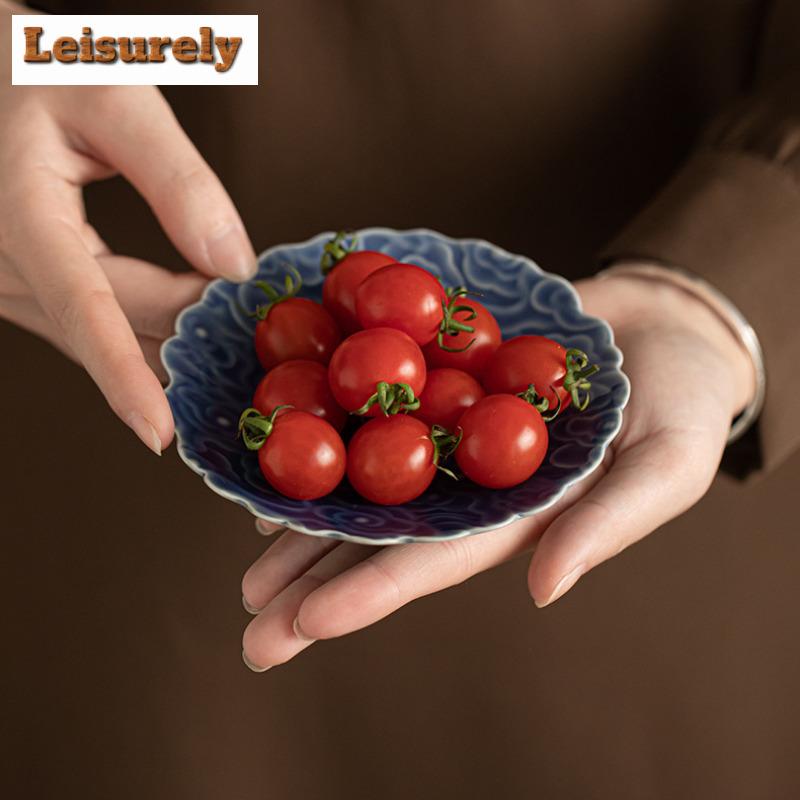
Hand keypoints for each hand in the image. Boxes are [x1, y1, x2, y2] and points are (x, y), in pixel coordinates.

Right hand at [0, 2, 255, 453]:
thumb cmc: (34, 68)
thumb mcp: (111, 102)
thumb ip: (178, 181)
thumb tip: (234, 266)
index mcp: (21, 219)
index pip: (86, 310)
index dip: (124, 376)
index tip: (161, 432)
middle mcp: (5, 266)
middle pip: (116, 325)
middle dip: (190, 338)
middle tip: (266, 348)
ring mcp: (10, 284)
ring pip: (107, 333)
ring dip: (172, 336)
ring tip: (238, 338)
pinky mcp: (28, 289)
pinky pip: (94, 323)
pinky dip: (148, 326)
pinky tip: (193, 318)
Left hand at [239, 269, 756, 670]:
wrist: (664, 329)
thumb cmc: (683, 404)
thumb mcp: (666, 467)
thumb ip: (606, 527)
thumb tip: (542, 591)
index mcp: (515, 517)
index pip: (433, 563)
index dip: (370, 594)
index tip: (306, 623)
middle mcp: (468, 486)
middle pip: (381, 538)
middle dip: (315, 581)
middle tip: (250, 624)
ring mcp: (448, 434)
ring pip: (364, 483)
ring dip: (305, 521)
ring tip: (246, 565)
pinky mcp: (439, 378)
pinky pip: (376, 409)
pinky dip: (329, 432)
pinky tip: (279, 462)